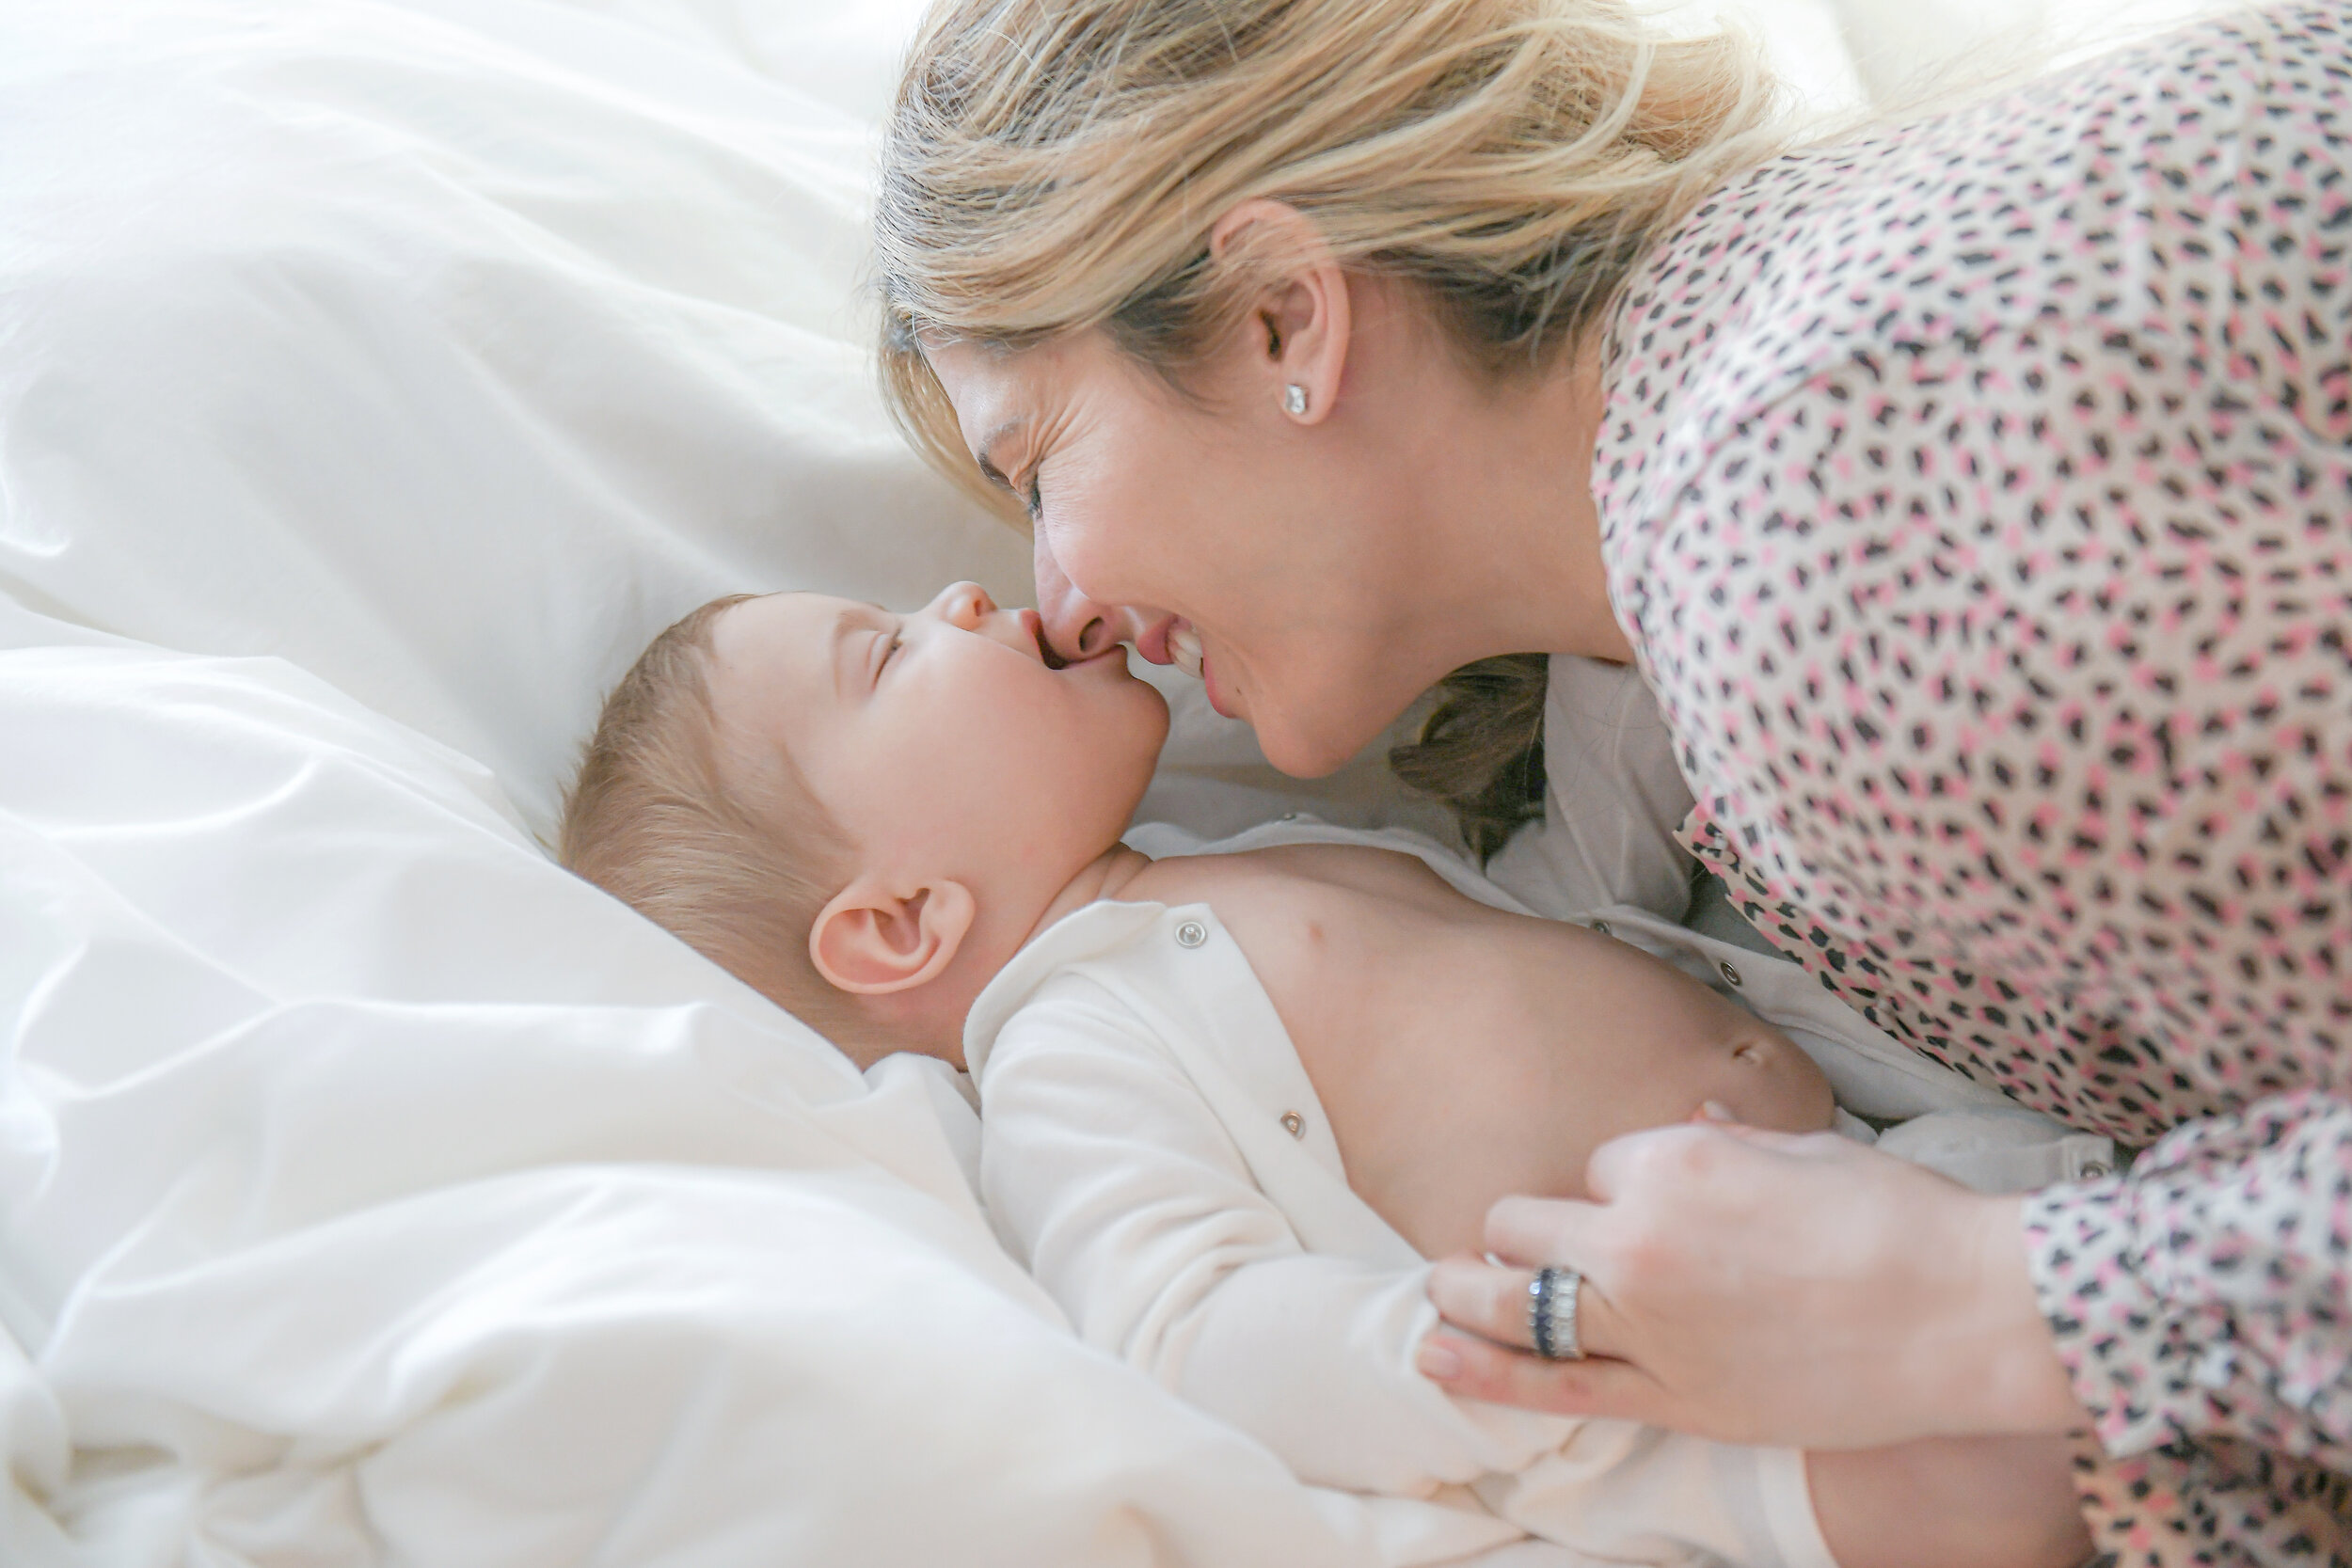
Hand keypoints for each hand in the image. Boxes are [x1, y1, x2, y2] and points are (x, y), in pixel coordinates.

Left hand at [1417, 1121, 2087, 1448]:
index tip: (1652, 1200)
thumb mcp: (1803, 1148)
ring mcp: (1648, 1322)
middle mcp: (1639, 1238)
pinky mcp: (1673, 1396)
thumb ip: (1727, 1143)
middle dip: (1526, 1228)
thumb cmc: (1899, 1219)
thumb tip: (1694, 1128)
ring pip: (1515, 1298)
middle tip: (1521, 1242)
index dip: (1619, 1182)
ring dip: (1468, 1291)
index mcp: (1670, 1160)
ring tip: (1440, 1290)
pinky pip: (1555, 1384)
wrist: (1966, 1314)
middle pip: (1525, 1222)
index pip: (1596, 1163)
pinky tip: (1434, 1354)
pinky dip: (1487, 1372)